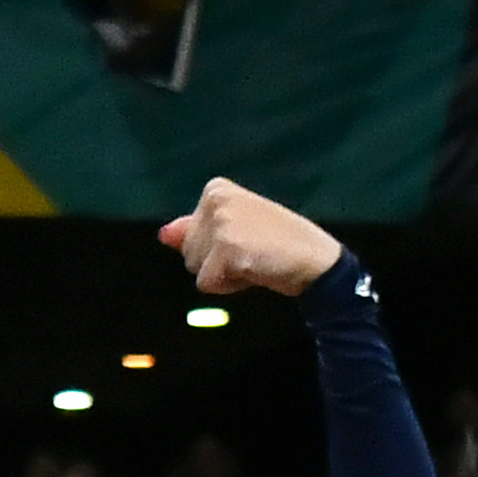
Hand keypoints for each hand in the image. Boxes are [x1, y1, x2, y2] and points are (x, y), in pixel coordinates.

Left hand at [156, 178, 342, 299]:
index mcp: (215, 189)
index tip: (246, 240)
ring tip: (253, 260)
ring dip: (222, 275)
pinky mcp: (226, 248)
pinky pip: (206, 284)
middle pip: (187, 251)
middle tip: (251, 252)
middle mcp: (214, 200)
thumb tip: (163, 234)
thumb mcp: (235, 229)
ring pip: (194, 268)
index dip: (215, 248)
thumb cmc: (278, 244)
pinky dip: (229, 286)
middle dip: (215, 262)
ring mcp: (221, 223)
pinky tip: (254, 271)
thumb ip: (196, 230)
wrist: (314, 259)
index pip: (189, 235)